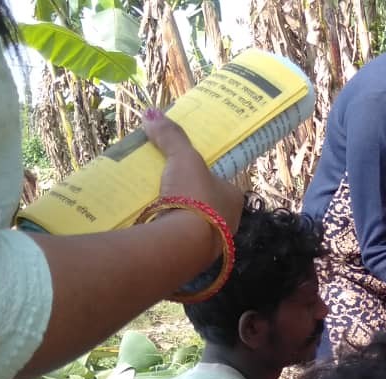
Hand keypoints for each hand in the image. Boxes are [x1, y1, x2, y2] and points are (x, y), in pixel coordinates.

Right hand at [143, 110, 244, 242]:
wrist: (184, 243)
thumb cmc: (193, 195)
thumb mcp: (183, 158)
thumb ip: (171, 136)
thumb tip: (151, 113)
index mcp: (234, 197)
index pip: (219, 182)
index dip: (202, 176)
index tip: (183, 172)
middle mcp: (229, 221)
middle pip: (205, 203)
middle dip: (187, 197)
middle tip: (164, 187)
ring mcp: (212, 243)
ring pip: (192, 224)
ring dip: (176, 216)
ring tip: (152, 206)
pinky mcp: (193, 258)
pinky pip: (179, 241)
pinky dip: (167, 233)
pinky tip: (151, 226)